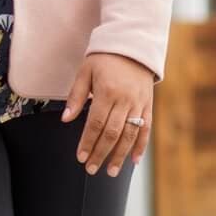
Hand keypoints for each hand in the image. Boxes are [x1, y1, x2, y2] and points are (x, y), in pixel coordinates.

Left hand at [61, 52, 153, 175]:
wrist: (133, 43)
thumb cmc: (106, 57)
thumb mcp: (85, 71)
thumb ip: (76, 96)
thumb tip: (66, 119)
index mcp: (107, 91)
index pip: (96, 123)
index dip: (88, 142)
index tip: (81, 157)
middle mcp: (125, 99)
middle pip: (113, 133)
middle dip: (101, 153)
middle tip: (91, 169)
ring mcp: (139, 103)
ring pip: (130, 134)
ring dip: (120, 155)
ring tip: (110, 171)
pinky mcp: (148, 104)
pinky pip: (146, 129)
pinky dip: (141, 146)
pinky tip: (134, 161)